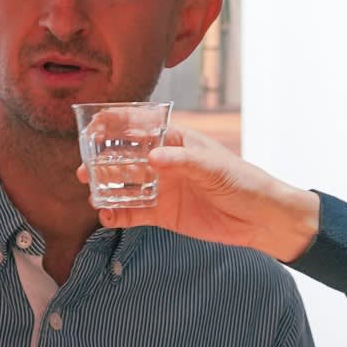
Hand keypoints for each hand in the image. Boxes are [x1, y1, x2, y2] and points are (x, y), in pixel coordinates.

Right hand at [82, 126, 319, 261]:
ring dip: (106, 188)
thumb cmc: (243, 182)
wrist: (261, 219)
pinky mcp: (162, 214)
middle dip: (102, 161)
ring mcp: (161, 188)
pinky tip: (106, 216)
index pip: (139, 127)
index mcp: (176, 141)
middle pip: (125, 157)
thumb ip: (183, 162)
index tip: (92, 130)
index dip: (114, 126)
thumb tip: (152, 158)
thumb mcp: (215, 168)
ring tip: (92, 193)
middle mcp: (164, 162)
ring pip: (125, 185)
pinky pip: (133, 213)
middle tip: (84, 170)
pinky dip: (118, 214)